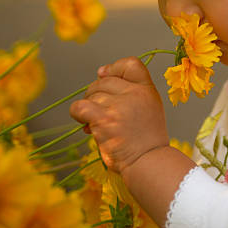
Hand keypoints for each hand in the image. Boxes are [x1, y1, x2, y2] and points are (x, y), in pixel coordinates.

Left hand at [69, 57, 168, 173]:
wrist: (148, 162)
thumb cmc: (145, 140)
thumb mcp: (149, 107)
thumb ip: (130, 90)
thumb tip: (100, 72)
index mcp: (147, 89)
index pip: (130, 64)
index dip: (114, 68)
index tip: (105, 76)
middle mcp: (135, 94)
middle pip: (104, 80)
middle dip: (96, 94)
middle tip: (100, 112)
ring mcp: (119, 106)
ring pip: (92, 95)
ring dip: (90, 108)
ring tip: (97, 124)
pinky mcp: (105, 119)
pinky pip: (80, 107)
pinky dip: (78, 114)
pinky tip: (85, 124)